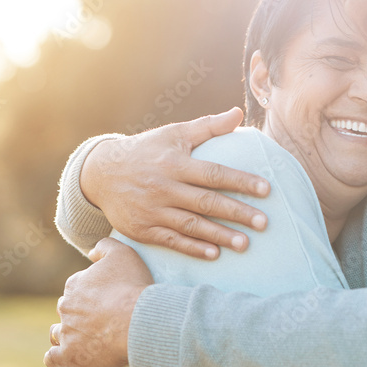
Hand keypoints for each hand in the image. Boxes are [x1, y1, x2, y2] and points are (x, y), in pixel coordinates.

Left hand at [44, 238, 151, 366]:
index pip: (76, 287)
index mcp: (75, 284)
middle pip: (67, 309)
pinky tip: (64, 357)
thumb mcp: (123, 253)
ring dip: (64, 334)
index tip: (105, 298)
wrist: (137, 320)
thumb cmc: (132, 286)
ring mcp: (67, 332)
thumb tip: (91, 252)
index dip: (90, 292)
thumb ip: (104, 246)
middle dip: (78, 312)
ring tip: (81, 338)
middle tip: (99, 318)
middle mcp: (66, 307)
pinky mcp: (70, 355)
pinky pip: (53, 358)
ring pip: (57, 333)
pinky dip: (56, 358)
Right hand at [80, 108, 270, 258]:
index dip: (241, 181)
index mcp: (175, 164)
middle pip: (206, 202)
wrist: (101, 173)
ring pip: (192, 225)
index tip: (266, 189)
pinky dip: (193, 248)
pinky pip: (172, 241)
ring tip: (245, 244)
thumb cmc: (147, 150)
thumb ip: (208, 126)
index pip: (214, 173)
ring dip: (219, 235)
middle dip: (237, 213)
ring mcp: (152, 210)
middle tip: (264, 223)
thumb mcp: (174, 134)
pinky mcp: (143, 229)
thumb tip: (239, 112)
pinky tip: (214, 254)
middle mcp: (164, 188)